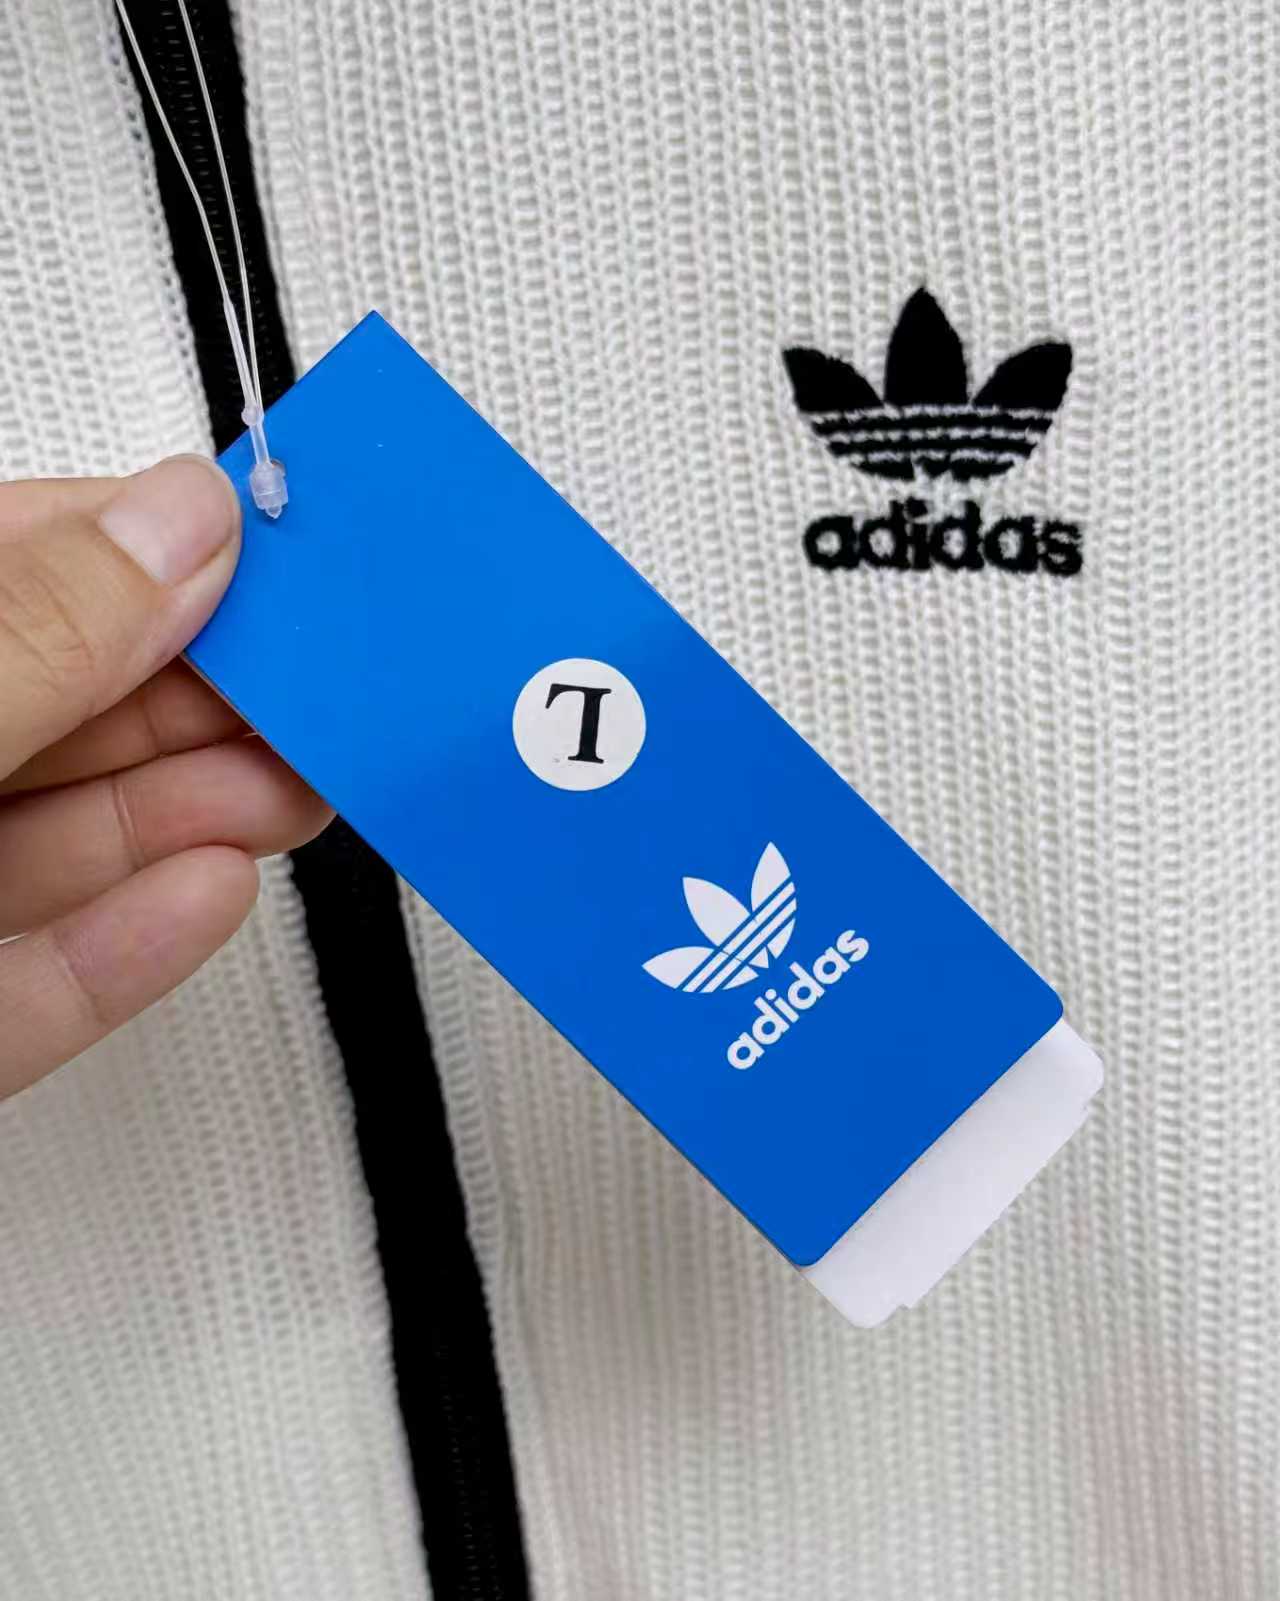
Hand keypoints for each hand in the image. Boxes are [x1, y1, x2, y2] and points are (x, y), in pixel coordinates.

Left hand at [0, 456, 331, 1097]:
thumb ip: (39, 634)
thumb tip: (179, 526)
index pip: (6, 566)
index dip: (143, 547)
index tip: (276, 545)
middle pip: (49, 708)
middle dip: (201, 698)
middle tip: (326, 688)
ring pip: (52, 845)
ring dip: (193, 814)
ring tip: (302, 789)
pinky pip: (32, 987)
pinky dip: (130, 946)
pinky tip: (214, 895)